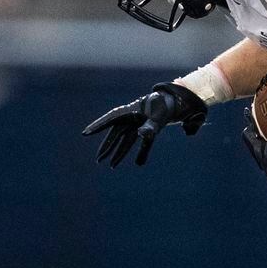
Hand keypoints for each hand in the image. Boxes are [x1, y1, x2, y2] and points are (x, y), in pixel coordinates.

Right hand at [82, 82, 206, 166]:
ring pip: (127, 141)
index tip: (85, 133)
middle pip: (116, 134)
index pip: (111, 118)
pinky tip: (138, 164)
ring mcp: (141, 124)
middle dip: (107, 147)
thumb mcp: (159, 115)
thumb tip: (142, 135)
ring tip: (111, 166)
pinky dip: (142, 153)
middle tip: (98, 160)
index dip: (99, 126)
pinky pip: (143, 143)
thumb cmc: (167, 105)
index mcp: (132, 111)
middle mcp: (133, 118)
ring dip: (120, 153)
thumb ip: (151, 126)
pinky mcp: (151, 130)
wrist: (180, 102)